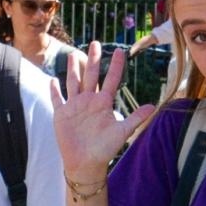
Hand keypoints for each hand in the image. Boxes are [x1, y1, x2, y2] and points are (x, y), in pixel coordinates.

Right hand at [53, 42, 154, 175]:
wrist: (86, 163)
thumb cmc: (105, 149)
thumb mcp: (122, 132)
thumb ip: (135, 118)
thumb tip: (153, 106)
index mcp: (104, 103)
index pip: (111, 80)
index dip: (115, 66)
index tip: (120, 51)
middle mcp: (89, 101)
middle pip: (91, 75)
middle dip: (93, 59)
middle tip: (96, 42)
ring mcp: (75, 106)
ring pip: (73, 82)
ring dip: (74, 69)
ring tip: (74, 55)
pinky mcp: (62, 114)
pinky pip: (57, 99)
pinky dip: (54, 90)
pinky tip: (53, 80)